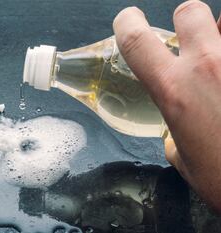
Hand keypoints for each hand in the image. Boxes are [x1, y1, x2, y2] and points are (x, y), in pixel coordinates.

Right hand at [113, 0, 220, 210]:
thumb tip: (180, 132)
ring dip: (220, 40)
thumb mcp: (187, 161)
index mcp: (174, 89)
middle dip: (186, 23)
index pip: (135, 39)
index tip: (128, 22)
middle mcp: (208, 66)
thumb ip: (177, 134)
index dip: (126, 23)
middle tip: (192, 46)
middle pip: (189, 11)